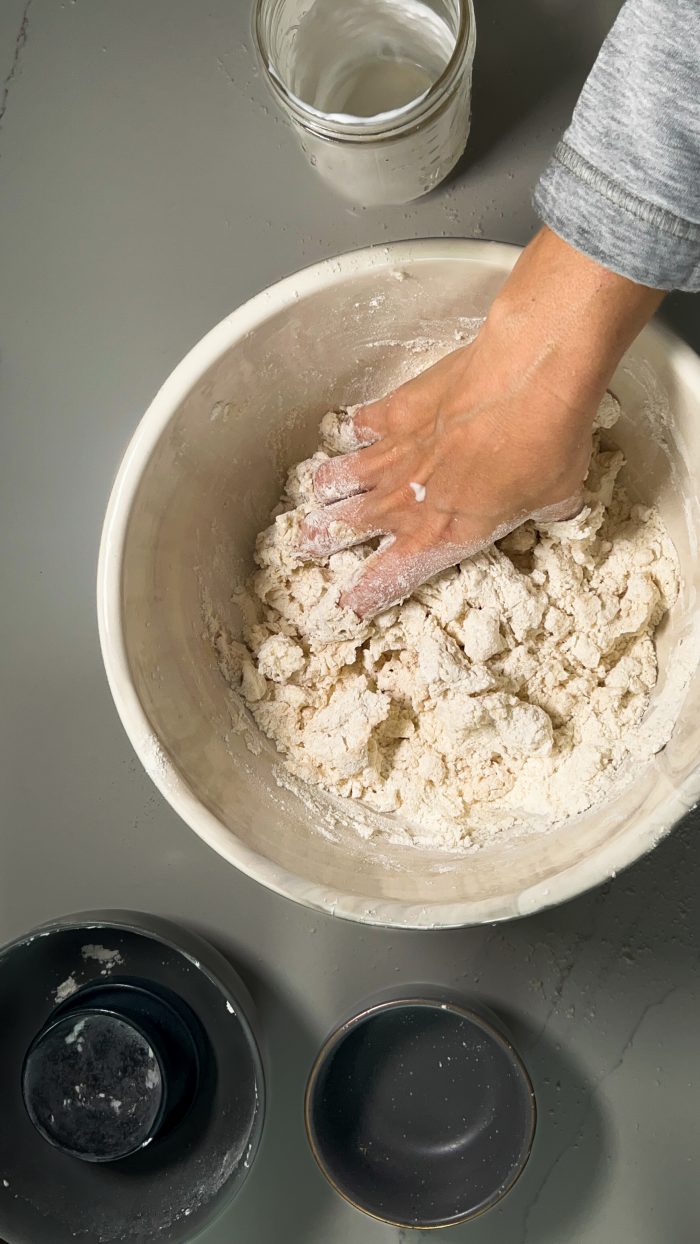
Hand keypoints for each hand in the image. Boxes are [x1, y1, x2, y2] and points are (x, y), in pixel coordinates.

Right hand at [299, 228, 663, 617]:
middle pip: (344, 530)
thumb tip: (554, 508)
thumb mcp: (557, 498)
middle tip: (305, 544)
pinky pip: (361, 425)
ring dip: (326, 489)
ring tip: (318, 493)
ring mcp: (395, 453)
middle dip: (320, 540)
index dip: (365, 594)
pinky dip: (356, 431)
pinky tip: (356, 429)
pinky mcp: (396, 409)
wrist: (532, 376)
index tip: (348, 604)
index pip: (389, 577)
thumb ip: (545, 512)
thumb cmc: (549, 444)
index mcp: (443, 536)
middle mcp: (408, 501)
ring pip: (339, 479)